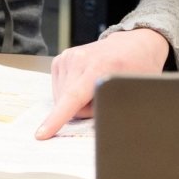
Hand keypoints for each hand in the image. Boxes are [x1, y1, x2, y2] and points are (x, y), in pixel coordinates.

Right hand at [35, 26, 169, 138]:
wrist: (132, 44)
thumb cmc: (137, 69)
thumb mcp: (134, 91)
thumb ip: (114, 109)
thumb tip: (96, 126)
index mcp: (99, 67)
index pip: (73, 98)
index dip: (57, 119)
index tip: (41, 134)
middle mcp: (79, 59)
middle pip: (68, 104)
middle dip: (83, 110)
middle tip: (102, 98)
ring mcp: (67, 57)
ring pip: (61, 99)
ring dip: (76, 102)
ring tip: (94, 88)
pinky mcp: (60, 59)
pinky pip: (59, 91)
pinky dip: (70, 93)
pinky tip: (84, 83)